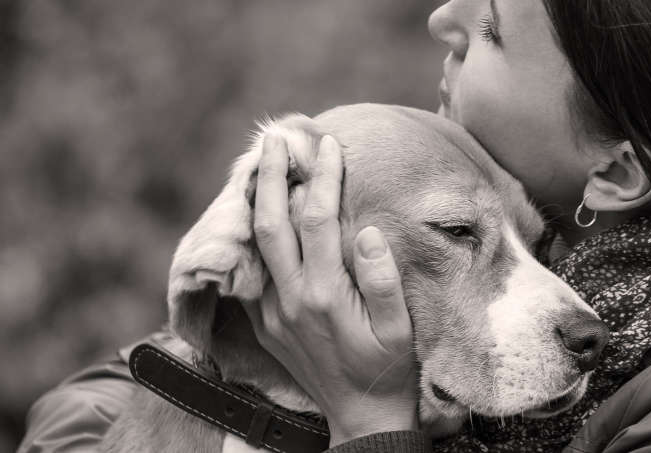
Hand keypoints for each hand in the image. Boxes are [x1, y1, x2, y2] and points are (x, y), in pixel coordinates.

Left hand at [245, 133, 418, 446]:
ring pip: (255, 245)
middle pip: (272, 224)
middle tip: (274, 139)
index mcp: (326, 294)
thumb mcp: (399, 328)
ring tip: (260, 166)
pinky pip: (251, 272)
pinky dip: (251, 237)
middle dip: (272, 176)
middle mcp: (291, 299)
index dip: (323, 177)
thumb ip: (382, 279)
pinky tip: (259, 216)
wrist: (360, 416)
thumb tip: (364, 230)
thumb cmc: (387, 369)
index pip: (318, 219)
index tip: (329, 146)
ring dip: (256, 201)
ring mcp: (272, 312)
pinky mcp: (264, 323)